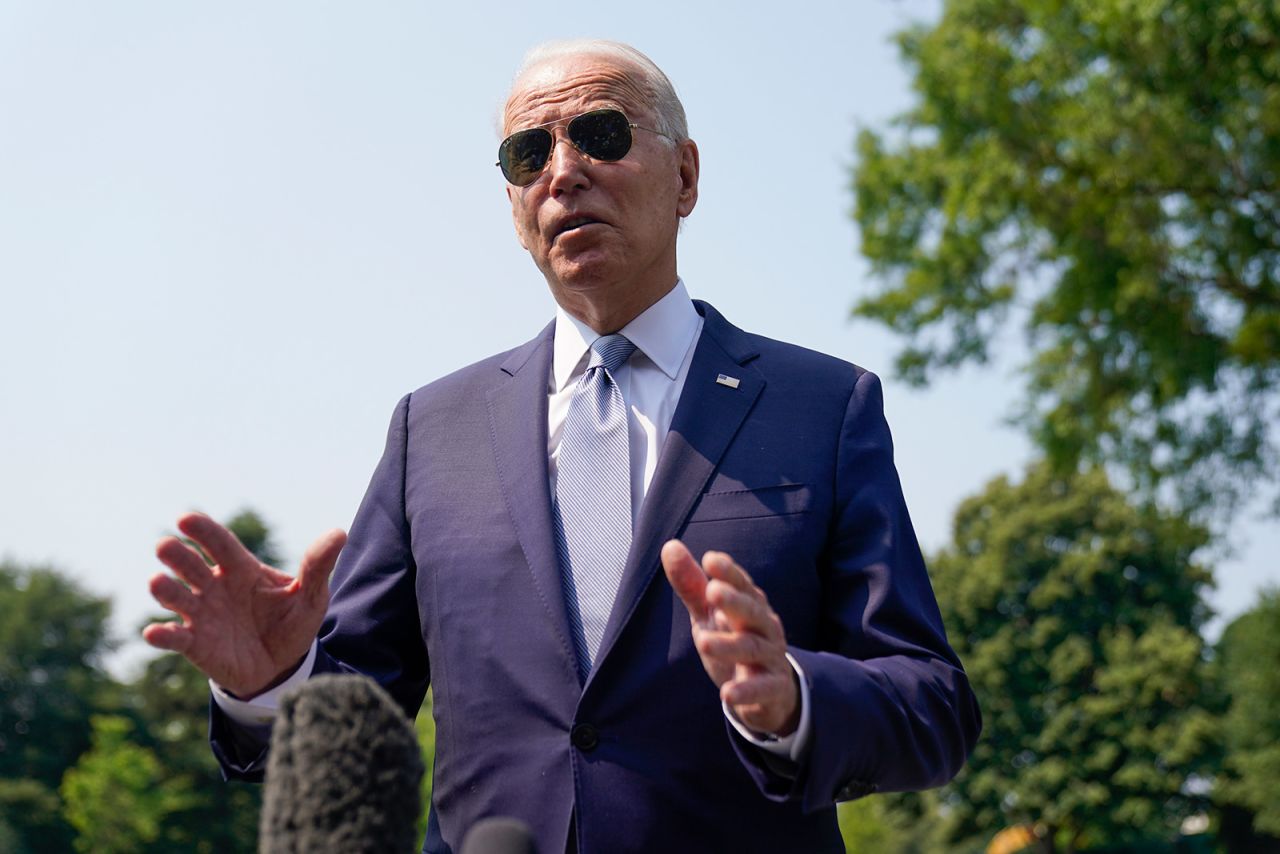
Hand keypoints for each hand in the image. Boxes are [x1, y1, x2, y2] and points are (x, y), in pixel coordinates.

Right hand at [143, 511, 346, 697]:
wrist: (283, 667)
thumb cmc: (292, 623)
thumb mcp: (310, 595)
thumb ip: (317, 565)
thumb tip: (339, 533)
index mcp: (240, 568)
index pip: (219, 542)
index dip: (203, 530)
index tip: (185, 518)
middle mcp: (214, 586)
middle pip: (190, 565)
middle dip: (176, 555)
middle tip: (165, 546)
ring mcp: (201, 614)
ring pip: (176, 596)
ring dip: (165, 589)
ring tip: (157, 582)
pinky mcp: (194, 644)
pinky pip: (175, 638)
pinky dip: (163, 634)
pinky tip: (155, 632)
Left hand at [661, 539, 798, 736]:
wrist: (768, 693)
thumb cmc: (734, 642)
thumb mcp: (709, 615)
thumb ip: (692, 585)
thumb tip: (670, 546)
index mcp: (749, 605)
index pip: (742, 584)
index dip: (729, 572)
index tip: (710, 559)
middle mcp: (764, 627)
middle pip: (752, 612)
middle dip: (734, 601)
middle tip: (712, 592)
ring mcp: (771, 657)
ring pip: (753, 648)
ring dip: (729, 646)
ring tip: (703, 644)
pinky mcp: (773, 689)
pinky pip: (763, 688)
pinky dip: (747, 691)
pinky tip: (727, 694)